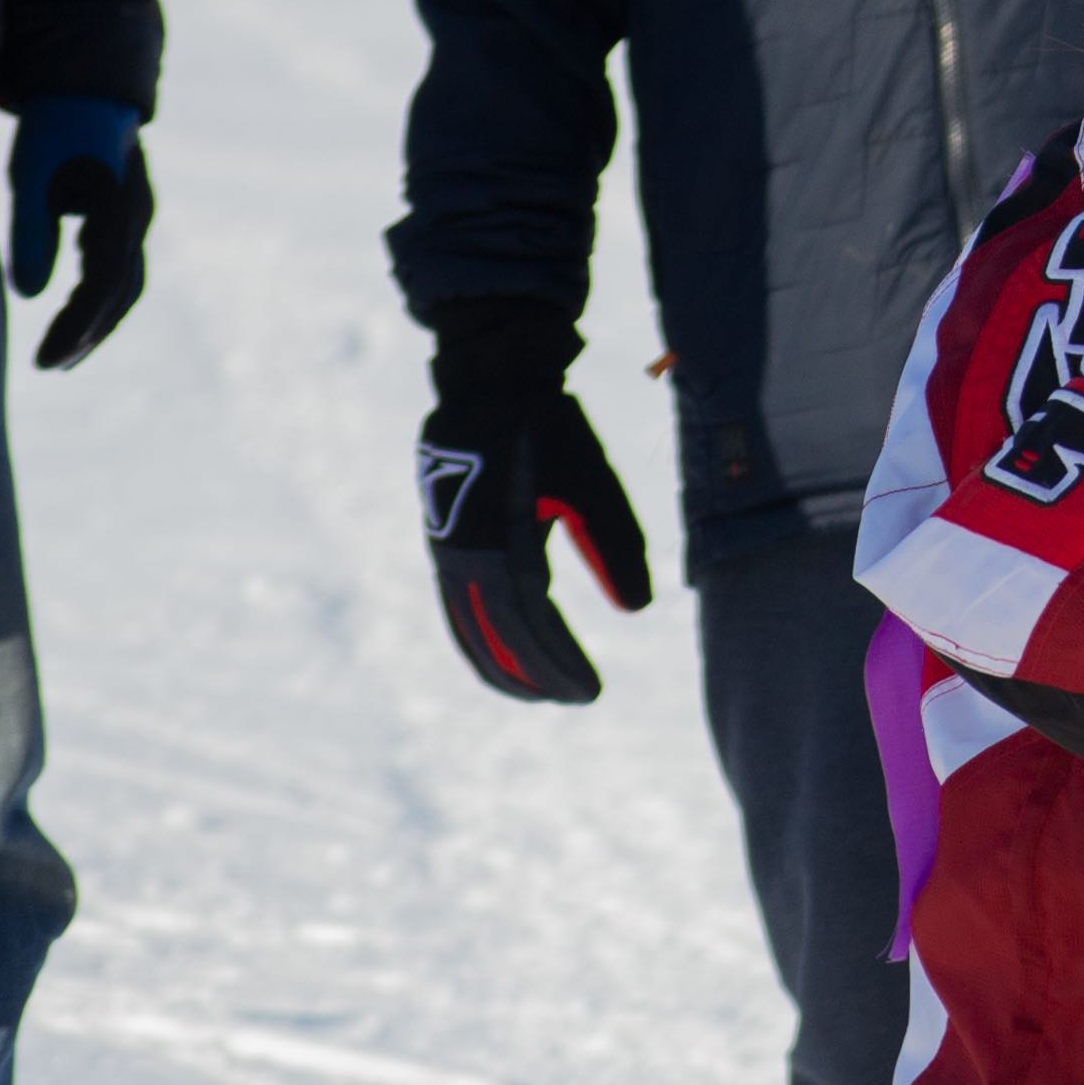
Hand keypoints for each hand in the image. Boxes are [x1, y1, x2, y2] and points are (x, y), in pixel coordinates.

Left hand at [4, 95, 151, 369]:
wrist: (87, 84)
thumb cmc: (54, 127)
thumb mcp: (30, 177)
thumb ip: (32, 234)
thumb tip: (30, 296)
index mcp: (119, 212)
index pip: (102, 286)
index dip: (76, 327)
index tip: (45, 361)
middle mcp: (137, 221)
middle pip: (121, 294)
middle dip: (88, 334)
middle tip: (50, 365)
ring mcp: (137, 219)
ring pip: (126, 286)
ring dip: (96, 322)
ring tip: (62, 351)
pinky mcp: (127, 217)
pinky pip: (120, 269)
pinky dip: (98, 298)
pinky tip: (73, 312)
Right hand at [415, 301, 650, 705]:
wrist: (491, 385)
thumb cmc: (551, 433)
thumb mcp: (594, 485)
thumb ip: (615, 548)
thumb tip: (638, 609)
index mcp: (500, 545)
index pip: (529, 627)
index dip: (559, 665)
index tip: (590, 693)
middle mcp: (463, 555)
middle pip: (493, 638)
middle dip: (532, 676)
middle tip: (572, 700)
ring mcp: (447, 549)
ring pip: (467, 628)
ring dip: (500, 666)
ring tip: (537, 694)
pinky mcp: (444, 541)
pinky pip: (455, 606)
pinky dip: (477, 639)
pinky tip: (502, 654)